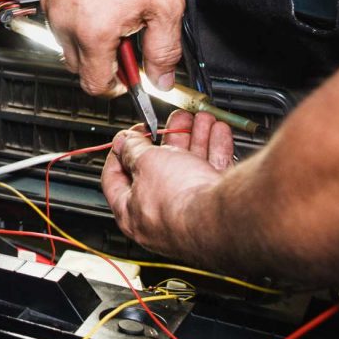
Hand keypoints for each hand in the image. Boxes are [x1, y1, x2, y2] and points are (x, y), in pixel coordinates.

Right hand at [41, 0, 184, 94]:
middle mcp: (65, 24)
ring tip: (112, 12)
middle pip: (78, 67)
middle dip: (102, 61)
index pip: (95, 84)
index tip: (127, 76)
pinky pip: (58, 19)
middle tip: (125, 39)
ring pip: (66, 42)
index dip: (116, 85)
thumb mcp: (165, 7)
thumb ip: (164, 50)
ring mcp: (53, 7)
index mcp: (93, 34)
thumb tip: (162, 79)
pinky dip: (75, 18)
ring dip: (87, 39)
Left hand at [101, 110, 233, 257]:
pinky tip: (218, 132)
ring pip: (189, 169)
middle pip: (159, 170)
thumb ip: (132, 149)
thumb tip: (123, 142)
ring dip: (195, 139)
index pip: (116, 180)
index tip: (129, 137)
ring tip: (201, 120)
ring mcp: (189, 215)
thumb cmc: (178, 199)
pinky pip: (211, 175)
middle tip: (175, 122)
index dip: (120, 152)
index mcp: (131, 213)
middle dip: (170, 139)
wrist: (223, 217)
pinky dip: (215, 151)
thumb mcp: (146, 162)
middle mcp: (160, 218)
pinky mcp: (215, 209)